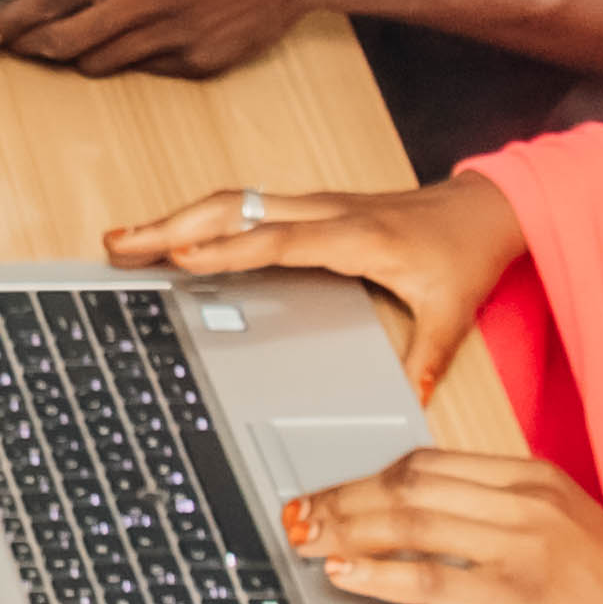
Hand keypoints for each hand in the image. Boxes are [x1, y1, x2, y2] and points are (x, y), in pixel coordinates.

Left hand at [0, 0, 352, 78]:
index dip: (15, 18)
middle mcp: (157, 1)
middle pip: (72, 42)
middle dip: (32, 45)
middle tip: (10, 42)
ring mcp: (182, 36)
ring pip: (106, 61)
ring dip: (76, 53)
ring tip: (61, 40)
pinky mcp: (205, 59)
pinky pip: (148, 67)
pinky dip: (127, 56)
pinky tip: (127, 36)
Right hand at [103, 168, 526, 369]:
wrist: (482, 208)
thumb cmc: (463, 252)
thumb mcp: (452, 310)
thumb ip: (428, 357)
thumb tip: (413, 402)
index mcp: (357, 235)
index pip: (279, 240)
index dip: (228, 247)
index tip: (181, 255)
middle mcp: (327, 211)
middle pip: (237, 209)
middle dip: (173, 224)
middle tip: (120, 244)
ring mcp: (314, 204)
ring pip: (233, 201)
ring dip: (177, 216)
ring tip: (125, 239)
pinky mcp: (309, 207)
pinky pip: (246, 205)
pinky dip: (201, 216)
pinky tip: (172, 234)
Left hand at [275, 450, 602, 603]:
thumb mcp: (572, 533)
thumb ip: (510, 518)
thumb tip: (432, 522)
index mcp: (536, 479)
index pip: (429, 463)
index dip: (367, 476)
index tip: (328, 492)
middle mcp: (527, 502)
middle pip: (409, 485)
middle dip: (342, 498)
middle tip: (296, 514)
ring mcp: (526, 548)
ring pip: (412, 523)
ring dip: (346, 531)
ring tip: (303, 540)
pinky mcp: (524, 601)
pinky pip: (435, 580)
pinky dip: (380, 575)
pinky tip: (345, 574)